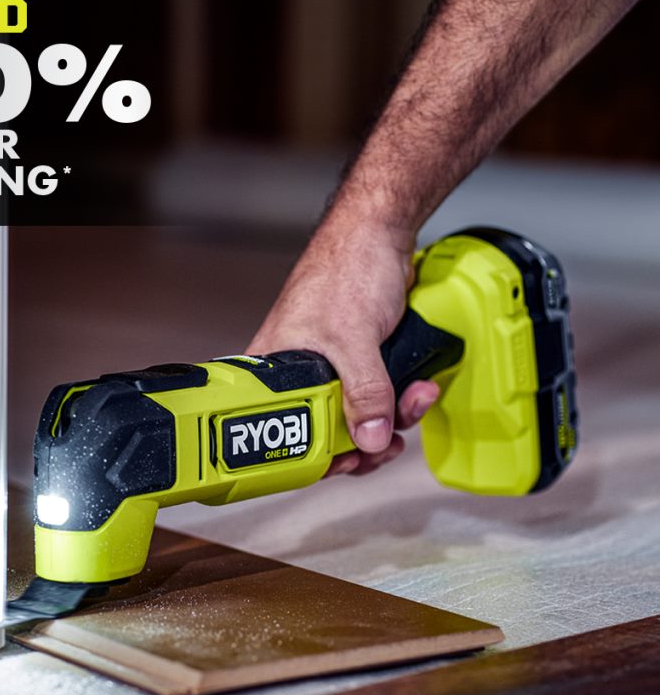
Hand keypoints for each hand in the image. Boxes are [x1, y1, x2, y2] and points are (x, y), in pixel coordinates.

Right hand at [247, 219, 438, 476]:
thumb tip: (371, 439)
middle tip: (386, 444)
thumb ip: (365, 392)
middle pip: (323, 430)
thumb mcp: (354, 338)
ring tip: (416, 401)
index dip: (314, 454)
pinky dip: (401, 400)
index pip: (282, 432)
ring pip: (356, 416)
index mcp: (274, 369)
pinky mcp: (360, 362)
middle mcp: (297, 374)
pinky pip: (377, 397)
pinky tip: (420, 390)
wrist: (380, 232)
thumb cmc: (346, 269)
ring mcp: (331, 368)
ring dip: (392, 418)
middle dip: (363, 439)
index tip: (346, 462)